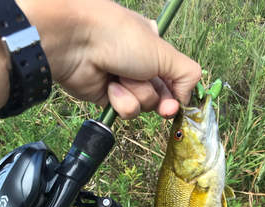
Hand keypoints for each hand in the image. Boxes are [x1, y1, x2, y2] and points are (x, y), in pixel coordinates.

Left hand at [18, 0, 201, 118]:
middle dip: (159, 100)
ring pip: (143, 105)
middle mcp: (139, 65)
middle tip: (162, 107)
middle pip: (160, 95)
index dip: (178, 93)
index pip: (175, 77)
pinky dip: (120, 101)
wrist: (77, 44)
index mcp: (154, 47)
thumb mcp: (163, 52)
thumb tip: (187, 97)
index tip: (178, 102)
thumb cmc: (121, 38)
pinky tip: (110, 87)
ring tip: (121, 78)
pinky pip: (124, 110)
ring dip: (136, 95)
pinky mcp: (107, 98)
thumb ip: (186, 74)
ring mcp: (123, 82)